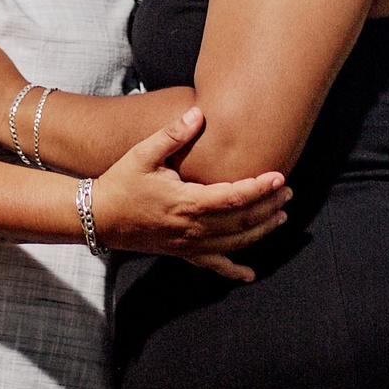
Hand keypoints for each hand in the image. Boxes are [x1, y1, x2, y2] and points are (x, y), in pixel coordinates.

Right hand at [91, 109, 289, 282]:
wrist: (100, 218)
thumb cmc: (121, 183)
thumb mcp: (143, 154)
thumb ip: (172, 134)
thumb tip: (199, 113)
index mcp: (186, 202)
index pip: (233, 197)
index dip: (258, 187)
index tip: (279, 177)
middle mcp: (192, 227)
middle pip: (241, 220)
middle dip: (268, 206)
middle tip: (288, 192)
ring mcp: (188, 243)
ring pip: (234, 242)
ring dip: (261, 231)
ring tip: (281, 217)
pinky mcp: (182, 253)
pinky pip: (213, 265)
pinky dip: (233, 270)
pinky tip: (249, 274)